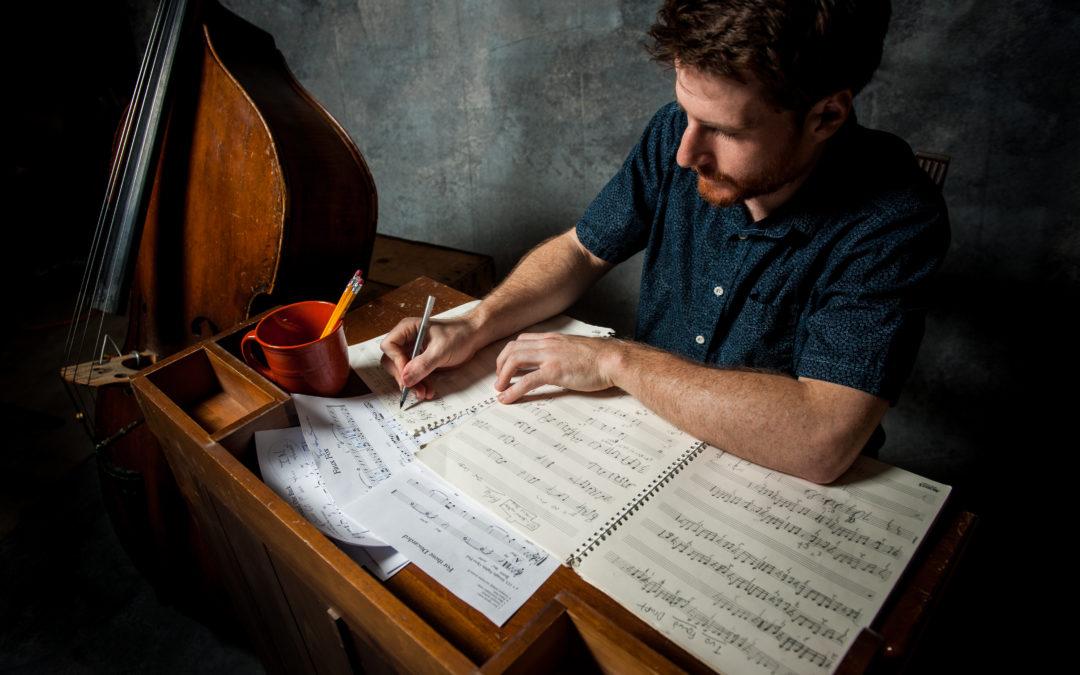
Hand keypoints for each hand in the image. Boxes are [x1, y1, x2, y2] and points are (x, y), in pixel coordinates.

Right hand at [380, 316, 479, 400]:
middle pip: (392, 361)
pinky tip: (427, 390)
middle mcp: (406, 340)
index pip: (389, 346)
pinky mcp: (419, 361)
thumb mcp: (441, 349)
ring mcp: (412, 351)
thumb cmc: (459, 334)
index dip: (396, 361)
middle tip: (415, 388)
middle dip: (403, 377)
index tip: (407, 373)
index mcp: (408, 329)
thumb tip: (406, 378)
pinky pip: (412, 375)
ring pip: (402, 371)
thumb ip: (423, 364)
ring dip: (411, 384)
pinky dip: (418, 384)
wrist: (472, 337)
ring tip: (424, 392)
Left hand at [493, 332, 617, 402]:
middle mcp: (547, 344)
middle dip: (501, 364)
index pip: (522, 341)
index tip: (506, 366)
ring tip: (499, 389)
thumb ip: (561, 353)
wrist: (613, 360)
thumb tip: (552, 363)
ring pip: (514, 361)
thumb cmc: (599, 357)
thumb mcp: (575, 349)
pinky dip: (512, 390)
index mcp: (552, 339)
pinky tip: (506, 398)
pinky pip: (526, 380)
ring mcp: (550, 357)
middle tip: (499, 379)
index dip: (509, 354)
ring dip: (503, 376)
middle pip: (513, 349)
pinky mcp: (554, 371)